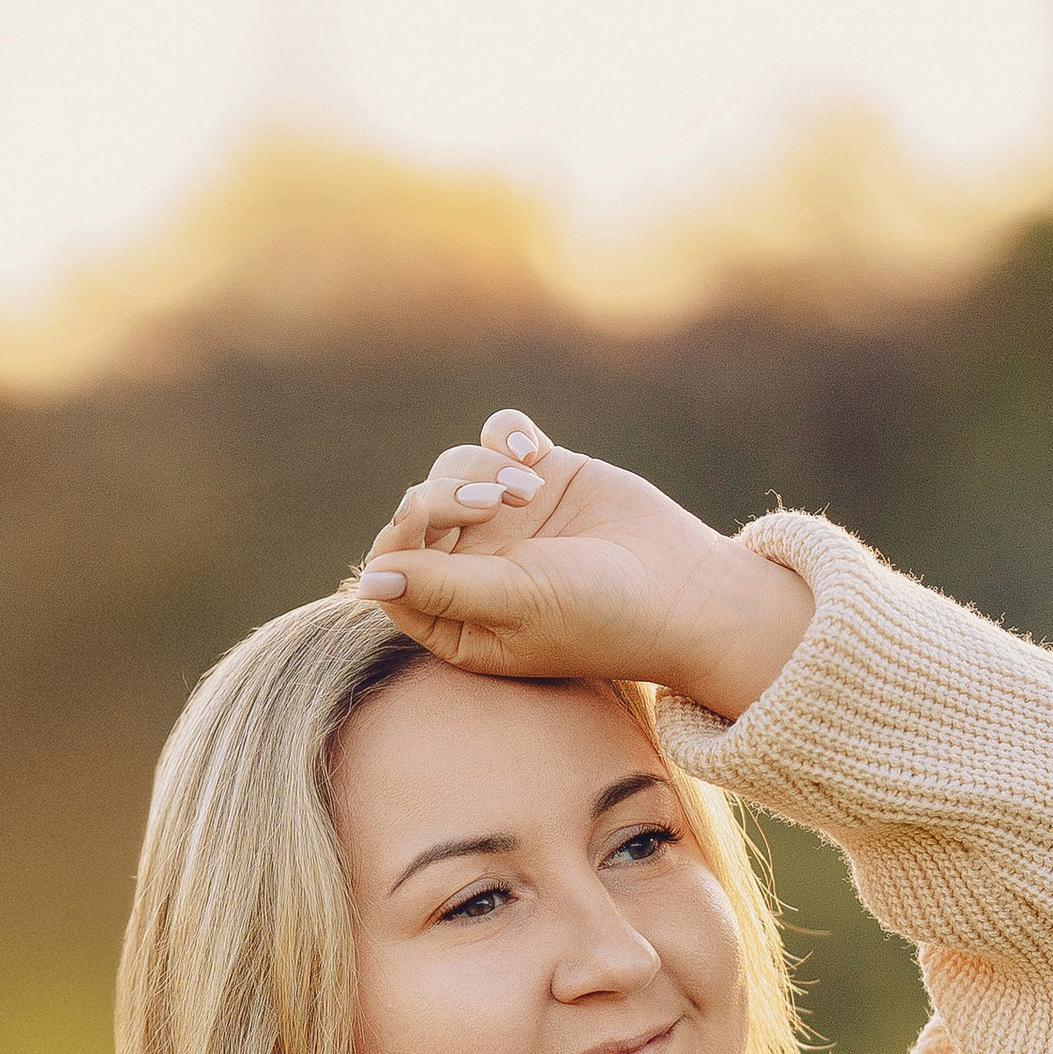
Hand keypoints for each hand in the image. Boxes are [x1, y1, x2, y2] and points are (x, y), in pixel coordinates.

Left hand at [356, 408, 811, 723]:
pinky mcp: (539, 477)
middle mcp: (471, 569)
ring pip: (453, 468)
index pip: (391, 568)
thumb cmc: (600, 616)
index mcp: (455, 619)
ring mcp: (504, 521)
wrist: (683, 592)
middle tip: (497, 503)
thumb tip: (369, 579)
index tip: (431, 518)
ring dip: (483, 467)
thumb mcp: (516, 604)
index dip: (400, 535)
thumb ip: (441, 589)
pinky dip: (506, 434)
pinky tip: (534, 449)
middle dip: (446, 496)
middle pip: (417, 512)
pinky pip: (495, 436)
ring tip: (530, 488)